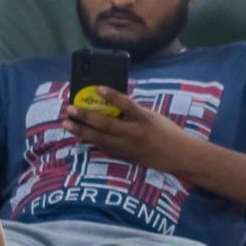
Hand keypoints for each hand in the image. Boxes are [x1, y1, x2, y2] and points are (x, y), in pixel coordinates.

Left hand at [65, 87, 190, 173]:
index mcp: (144, 119)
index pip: (127, 105)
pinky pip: (104, 149)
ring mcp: (128, 148)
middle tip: (70, 109)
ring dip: (82, 131)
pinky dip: (91, 142)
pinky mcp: (125, 157)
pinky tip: (79, 137)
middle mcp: (134, 134)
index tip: (98, 88)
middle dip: (86, 117)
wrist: (178, 156)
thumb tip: (109, 101)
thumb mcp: (151, 116)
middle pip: (106, 125)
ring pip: (100, 140)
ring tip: (67, 124)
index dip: (113, 96)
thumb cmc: (165, 131)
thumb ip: (132, 111)